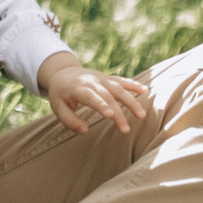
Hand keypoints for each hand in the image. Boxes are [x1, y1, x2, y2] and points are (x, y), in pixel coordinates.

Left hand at [37, 54, 151, 136]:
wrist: (62, 72)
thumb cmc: (60, 94)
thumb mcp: (57, 107)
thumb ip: (69, 120)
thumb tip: (84, 130)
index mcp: (77, 88)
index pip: (90, 96)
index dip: (100, 104)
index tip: (110, 115)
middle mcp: (91, 81)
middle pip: (107, 96)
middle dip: (118, 112)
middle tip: (125, 130)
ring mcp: (101, 78)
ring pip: (118, 88)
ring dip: (131, 100)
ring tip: (142, 115)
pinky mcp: (108, 78)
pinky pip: (122, 80)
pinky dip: (133, 85)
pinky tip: (145, 91)